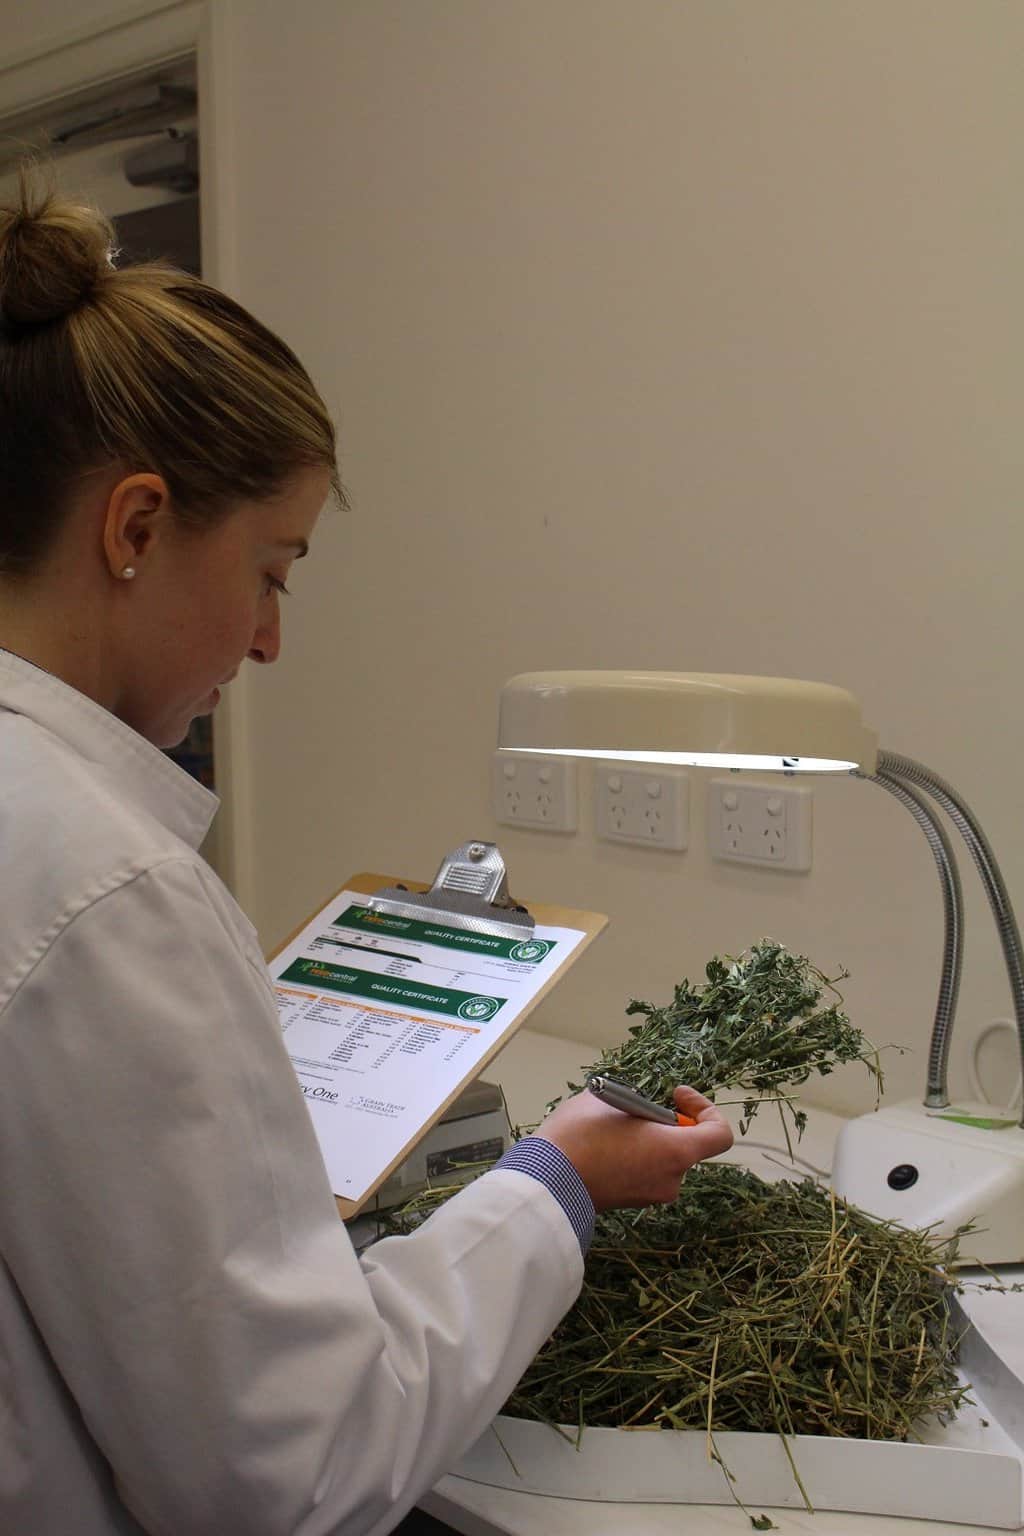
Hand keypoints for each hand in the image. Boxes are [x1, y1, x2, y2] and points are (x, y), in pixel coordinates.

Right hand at [535, 1086, 732, 1211]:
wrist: (546, 1182)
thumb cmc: (578, 1138)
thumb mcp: (607, 1099)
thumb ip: (634, 1101)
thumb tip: (634, 1106)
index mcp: (675, 1151)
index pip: (719, 1135)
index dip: (705, 1109)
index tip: (677, 1096)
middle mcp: (671, 1178)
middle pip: (686, 1145)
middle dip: (664, 1123)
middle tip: (635, 1109)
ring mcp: (651, 1195)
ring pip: (662, 1159)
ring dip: (646, 1140)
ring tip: (611, 1126)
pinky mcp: (631, 1202)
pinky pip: (644, 1173)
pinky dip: (633, 1157)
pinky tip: (603, 1146)